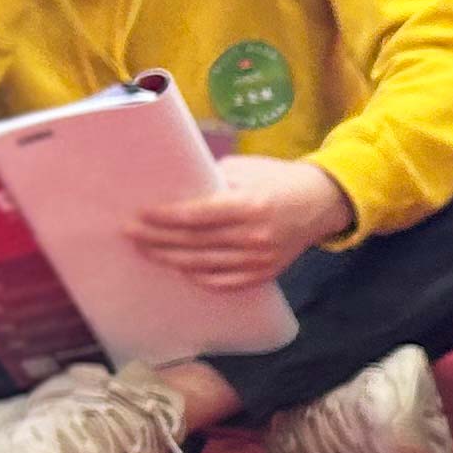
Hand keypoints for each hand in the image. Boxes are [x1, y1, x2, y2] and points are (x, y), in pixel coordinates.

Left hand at [129, 156, 351, 289]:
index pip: (197, 216)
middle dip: (158, 239)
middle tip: (131, 235)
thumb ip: (212, 181)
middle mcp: (254, 236)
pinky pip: (225, 281)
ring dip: (171, 259)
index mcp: (250, 205)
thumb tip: (175, 190)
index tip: (140, 215)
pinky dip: (200, 277)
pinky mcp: (264, 273)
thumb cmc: (278, 180)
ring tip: (147, 251)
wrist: (321, 204)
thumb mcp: (246, 171)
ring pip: (205, 265)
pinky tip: (180, 269)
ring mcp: (260, 259)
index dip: (165, 218)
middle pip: (195, 242)